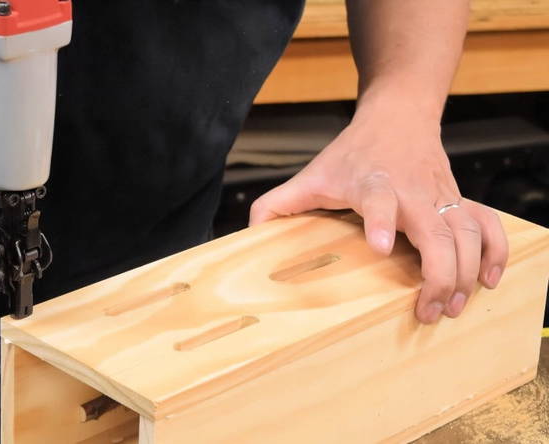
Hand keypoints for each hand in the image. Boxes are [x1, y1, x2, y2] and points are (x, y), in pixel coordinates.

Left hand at [249, 106, 507, 323]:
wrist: (398, 115)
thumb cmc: (353, 151)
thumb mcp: (312, 174)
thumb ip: (279, 203)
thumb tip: (248, 232)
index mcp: (373, 183)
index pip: (378, 199)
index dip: (381, 221)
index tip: (381, 248)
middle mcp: (412, 191)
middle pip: (438, 230)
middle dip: (439, 274)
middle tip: (427, 311)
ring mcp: (441, 195)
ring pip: (469, 234)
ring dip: (467, 273)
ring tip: (452, 307)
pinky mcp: (460, 199)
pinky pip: (489, 226)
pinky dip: (496, 253)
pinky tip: (490, 280)